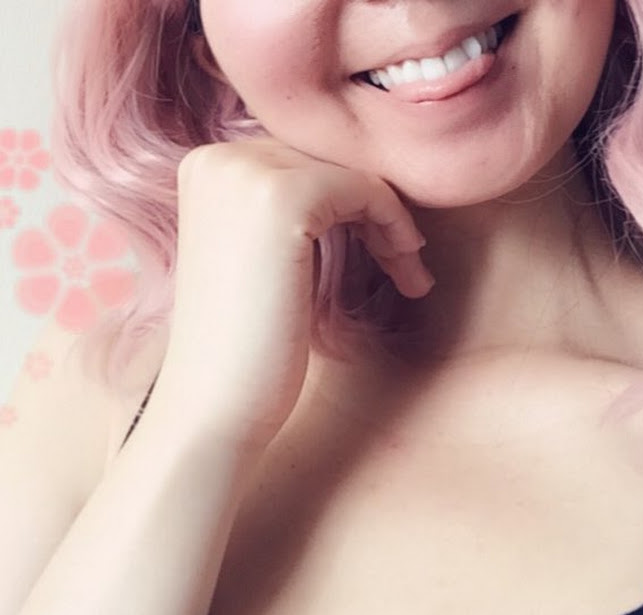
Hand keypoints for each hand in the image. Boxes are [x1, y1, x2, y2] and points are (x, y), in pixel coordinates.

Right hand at [152, 137, 432, 448]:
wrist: (215, 407)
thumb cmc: (246, 349)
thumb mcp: (266, 262)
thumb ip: (294, 216)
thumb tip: (357, 190)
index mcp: (208, 169)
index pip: (306, 162)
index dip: (355, 205)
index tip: (391, 254)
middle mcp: (219, 158)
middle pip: (331, 163)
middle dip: (378, 213)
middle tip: (410, 268)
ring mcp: (244, 173)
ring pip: (353, 174)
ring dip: (393, 223)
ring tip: (412, 276)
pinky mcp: (280, 199)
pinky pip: (364, 189)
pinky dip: (394, 226)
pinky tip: (405, 270)